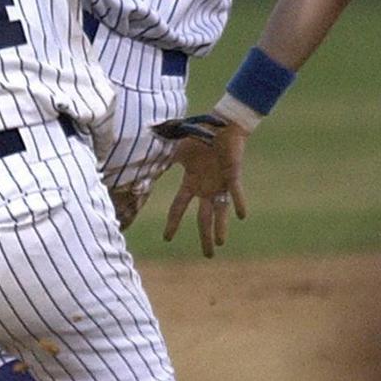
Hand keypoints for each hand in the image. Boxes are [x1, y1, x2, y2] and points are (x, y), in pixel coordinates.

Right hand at [161, 123, 248, 257]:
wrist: (221, 125)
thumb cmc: (200, 135)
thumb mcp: (178, 150)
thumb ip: (164, 159)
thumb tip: (140, 160)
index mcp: (192, 182)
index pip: (179, 207)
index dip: (173, 223)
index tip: (167, 238)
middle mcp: (206, 188)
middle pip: (204, 218)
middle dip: (205, 237)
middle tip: (208, 256)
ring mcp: (220, 184)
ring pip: (220, 211)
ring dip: (220, 227)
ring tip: (220, 244)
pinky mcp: (232, 175)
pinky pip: (235, 192)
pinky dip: (238, 203)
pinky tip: (241, 216)